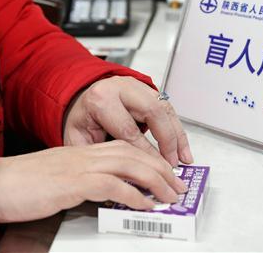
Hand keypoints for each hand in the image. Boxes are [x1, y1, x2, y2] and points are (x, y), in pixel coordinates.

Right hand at [0, 140, 182, 222]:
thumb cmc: (14, 186)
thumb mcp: (53, 181)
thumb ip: (77, 184)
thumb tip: (102, 196)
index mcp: (77, 152)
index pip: (121, 148)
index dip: (146, 158)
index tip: (163, 173)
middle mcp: (81, 155)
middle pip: (131, 152)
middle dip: (160, 168)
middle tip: (177, 184)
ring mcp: (77, 166)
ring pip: (128, 164)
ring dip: (155, 180)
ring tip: (170, 195)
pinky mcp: (71, 183)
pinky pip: (112, 185)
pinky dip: (133, 195)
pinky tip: (145, 205)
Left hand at [63, 76, 192, 166]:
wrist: (83, 99)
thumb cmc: (82, 120)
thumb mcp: (78, 137)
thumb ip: (97, 155)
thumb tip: (120, 177)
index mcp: (101, 100)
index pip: (128, 129)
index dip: (145, 152)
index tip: (156, 171)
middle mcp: (121, 88)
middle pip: (152, 112)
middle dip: (166, 141)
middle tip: (172, 165)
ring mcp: (136, 86)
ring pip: (164, 108)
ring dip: (177, 135)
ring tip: (184, 159)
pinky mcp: (147, 89)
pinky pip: (168, 108)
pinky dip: (178, 129)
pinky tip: (182, 147)